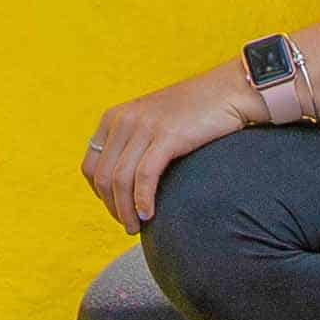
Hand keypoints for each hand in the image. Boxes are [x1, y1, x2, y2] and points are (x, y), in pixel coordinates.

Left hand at [83, 65, 254, 230]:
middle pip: (103, 176)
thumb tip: (123, 186)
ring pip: (120, 180)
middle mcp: (124, 120)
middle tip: (129, 227)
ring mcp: (144, 126)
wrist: (229, 91)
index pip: (90, 166)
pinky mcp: (167, 135)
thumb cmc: (195, 113)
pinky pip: (145, 176)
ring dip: (126, 211)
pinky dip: (142, 200)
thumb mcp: (152, 122)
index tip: (118, 210)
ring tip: (137, 227)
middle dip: (113, 208)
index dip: (100, 195)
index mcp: (114, 117)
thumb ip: (134, 145)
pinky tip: (148, 214)